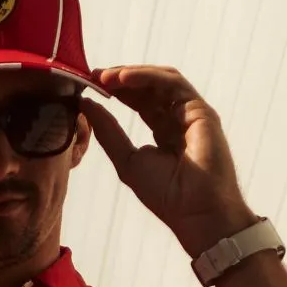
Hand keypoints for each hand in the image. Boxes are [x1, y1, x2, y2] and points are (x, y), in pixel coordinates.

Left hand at [85, 65, 251, 250]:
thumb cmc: (166, 195)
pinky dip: (147, 76)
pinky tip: (123, 79)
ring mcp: (191, 113)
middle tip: (93, 75)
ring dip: (132, 74)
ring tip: (105, 76)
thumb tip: (85, 104)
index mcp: (164, 131)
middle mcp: (178, 118)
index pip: (139, 100)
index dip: (115, 90)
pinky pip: (173, 84)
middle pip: (149, 87)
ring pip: (161, 80)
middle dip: (120, 78)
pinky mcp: (201, 111)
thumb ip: (108, 132)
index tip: (89, 83)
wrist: (195, 212)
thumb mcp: (127, 160)